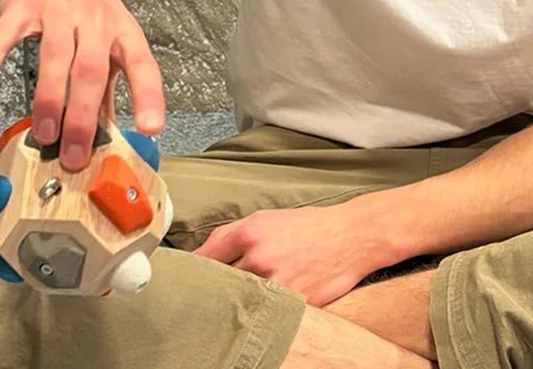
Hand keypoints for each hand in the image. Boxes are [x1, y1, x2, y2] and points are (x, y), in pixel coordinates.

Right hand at [0, 0, 165, 169]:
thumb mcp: (106, 34)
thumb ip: (106, 83)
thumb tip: (107, 134)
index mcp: (121, 29)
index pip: (142, 64)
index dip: (148, 96)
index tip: (151, 128)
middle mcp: (94, 18)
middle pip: (92, 70)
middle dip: (83, 117)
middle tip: (74, 154)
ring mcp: (58, 8)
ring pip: (55, 57)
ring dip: (49, 99)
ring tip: (44, 133)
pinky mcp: (22, 3)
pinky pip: (4, 36)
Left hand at [193, 205, 383, 306]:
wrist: (351, 236)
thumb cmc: (309, 226)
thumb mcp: (268, 218)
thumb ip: (234, 235)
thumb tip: (203, 256)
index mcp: (250, 232)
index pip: (206, 256)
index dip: (191, 271)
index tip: (181, 280)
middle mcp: (260, 257)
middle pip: (219, 283)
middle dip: (210, 291)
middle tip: (201, 298)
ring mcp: (277, 284)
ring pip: (241, 301)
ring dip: (235, 304)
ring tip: (232, 306)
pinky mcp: (294, 305)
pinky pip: (267, 313)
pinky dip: (261, 314)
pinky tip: (259, 313)